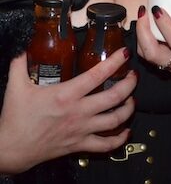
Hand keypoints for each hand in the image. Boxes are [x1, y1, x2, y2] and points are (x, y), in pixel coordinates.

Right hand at [0, 47, 136, 174]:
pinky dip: (119, 138)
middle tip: (134, 74)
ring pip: (115, 120)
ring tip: (132, 98)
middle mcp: (78, 112)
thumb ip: (20, 63)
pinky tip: (126, 130)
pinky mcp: (79, 145)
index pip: (98, 75)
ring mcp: (81, 130)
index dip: (115, 62)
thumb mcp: (16, 86)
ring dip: (128, 108)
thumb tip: (23, 46)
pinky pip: (105, 145)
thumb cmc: (15, 119)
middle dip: (130, 84)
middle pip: (114, 97)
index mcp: (66, 95)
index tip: (124, 52)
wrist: (10, 150)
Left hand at [136, 0, 170, 154]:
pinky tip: (145, 26)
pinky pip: (150, 56)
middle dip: (143, 34)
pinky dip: (144, 41)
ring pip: (148, 57)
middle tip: (143, 13)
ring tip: (142, 17)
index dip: (165, 26)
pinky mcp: (167, 66)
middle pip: (154, 55)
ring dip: (141, 37)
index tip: (157, 9)